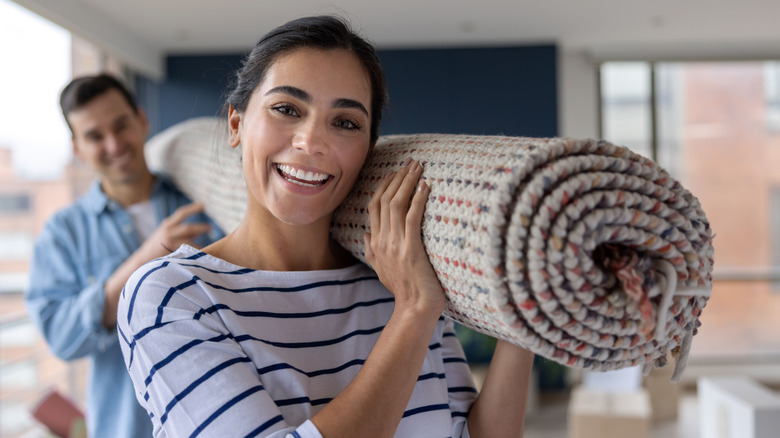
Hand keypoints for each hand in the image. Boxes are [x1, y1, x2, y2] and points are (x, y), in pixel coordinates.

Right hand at [142, 203, 211, 257]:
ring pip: (188, 242)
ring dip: (200, 244)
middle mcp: (167, 232)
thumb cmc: (156, 247)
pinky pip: (186, 253)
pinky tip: (202, 255)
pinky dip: (194, 253)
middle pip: (188, 228)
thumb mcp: (167, 234)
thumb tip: (197, 232)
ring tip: (211, 246)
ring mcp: (168, 243)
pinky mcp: (169, 254)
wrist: (141, 260)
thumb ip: (181, 232)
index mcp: (167, 224)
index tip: (203, 205)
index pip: (181, 213)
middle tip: (211, 228)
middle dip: (201, 228)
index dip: (193, 208)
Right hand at [364, 159, 444, 315]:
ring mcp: (396, 244)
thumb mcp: (380, 269)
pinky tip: (426, 186)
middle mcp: (382, 240)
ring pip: (397, 204)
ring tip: (418, 166)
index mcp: (375, 243)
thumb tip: (365, 233)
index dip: (383, 186)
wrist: (414, 308)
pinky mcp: (411, 248)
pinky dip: (418, 199)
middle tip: (410, 161)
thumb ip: (371, 250)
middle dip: (398, 177)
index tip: (394, 171)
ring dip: (408, 182)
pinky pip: (412, 217)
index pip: (374, 206)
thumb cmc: (403, 290)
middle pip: (385, 200)